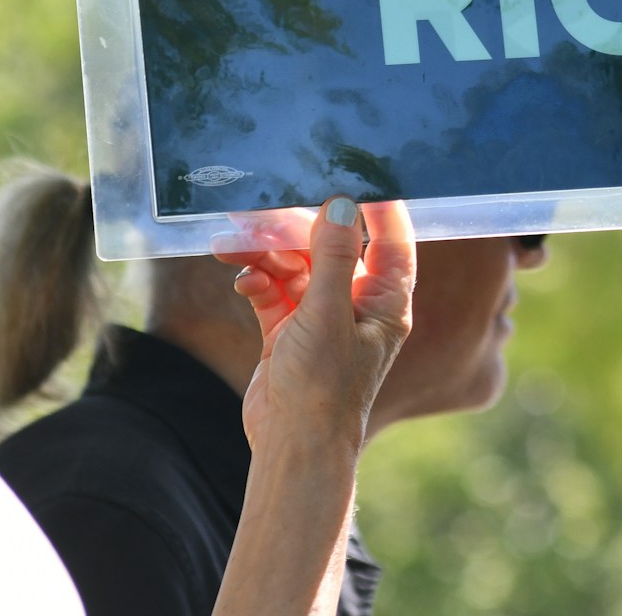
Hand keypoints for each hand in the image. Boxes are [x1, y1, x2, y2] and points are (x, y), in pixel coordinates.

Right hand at [215, 197, 415, 454]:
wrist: (291, 448)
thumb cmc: (324, 389)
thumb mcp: (327, 315)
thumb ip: (332, 258)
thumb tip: (340, 204)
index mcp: (384, 303)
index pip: (390, 241)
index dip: (378, 207)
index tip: (357, 172)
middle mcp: (355, 306)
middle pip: (330, 248)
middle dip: (294, 229)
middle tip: (260, 211)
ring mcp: (320, 318)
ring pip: (294, 266)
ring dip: (264, 253)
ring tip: (231, 243)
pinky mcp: (287, 332)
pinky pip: (272, 291)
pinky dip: (256, 280)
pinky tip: (240, 279)